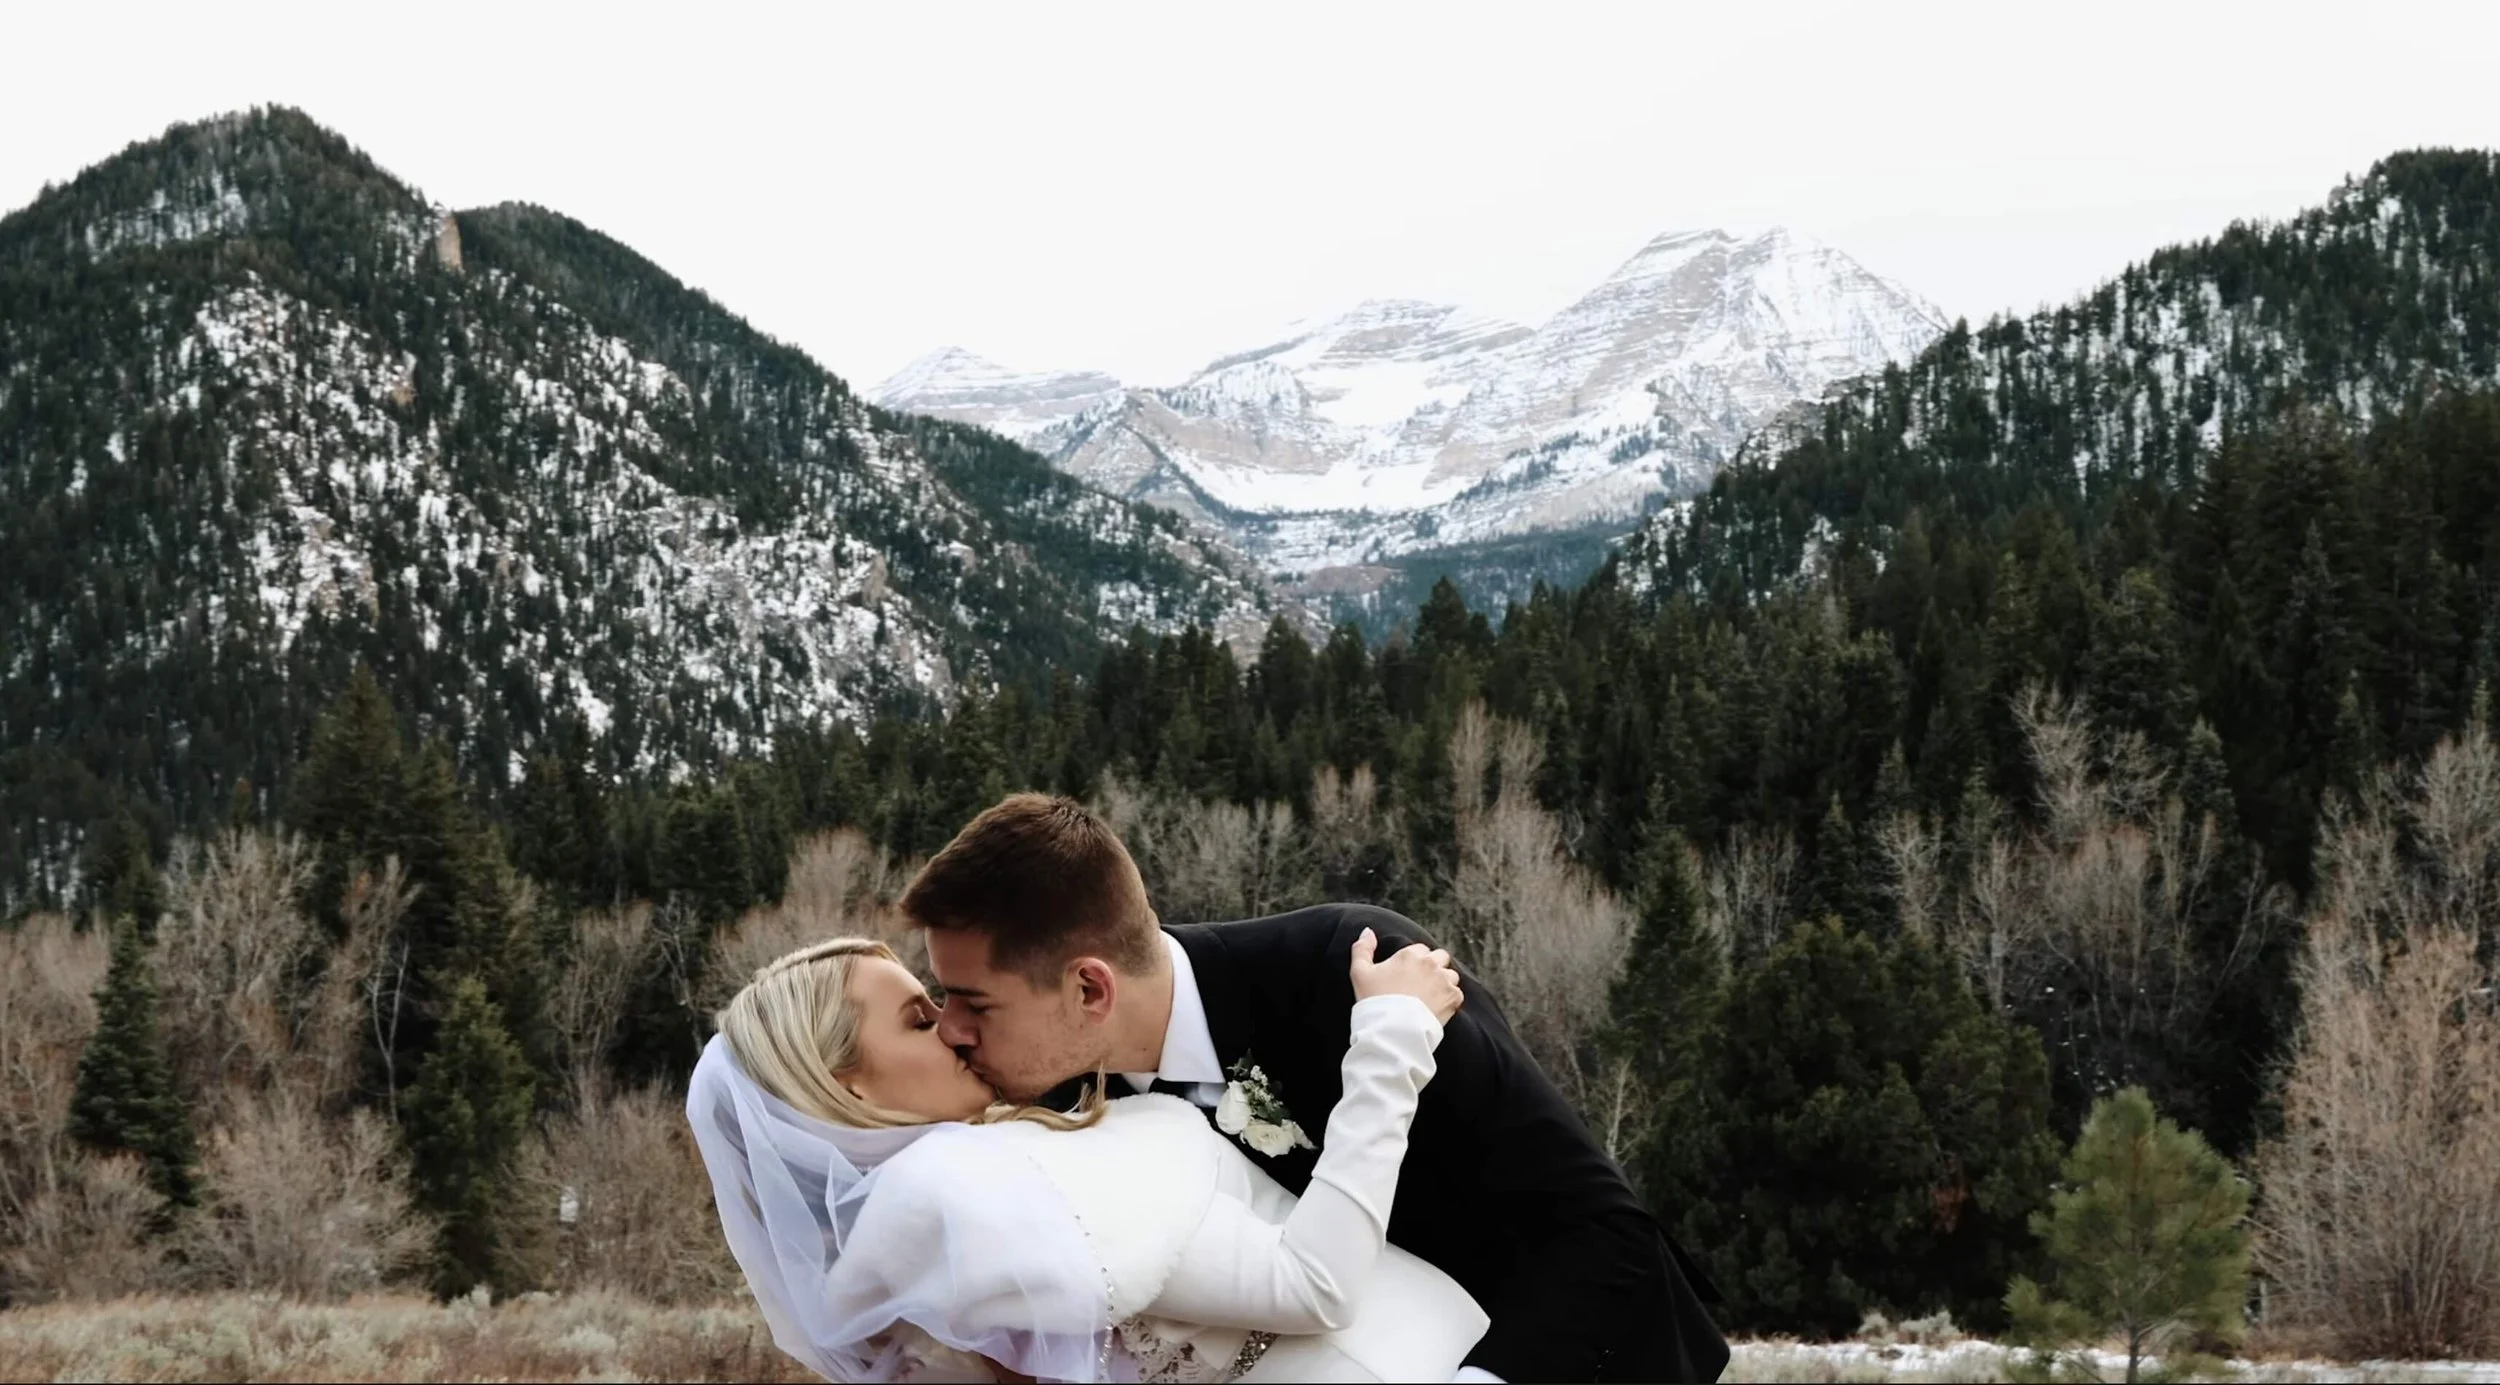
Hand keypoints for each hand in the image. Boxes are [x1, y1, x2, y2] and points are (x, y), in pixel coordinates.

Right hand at [1349, 926, 1463, 1023]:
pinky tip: (1436, 1008)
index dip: (1414, 961)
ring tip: (1430, 997)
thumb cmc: (1375, 1001)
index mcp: (1410, 955)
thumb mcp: (1359, 973)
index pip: (1420, 949)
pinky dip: (1450, 1000)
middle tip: (1422, 984)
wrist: (1392, 1030)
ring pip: (1451, 975)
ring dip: (1444, 982)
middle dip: (1434, 967)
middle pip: (1440, 957)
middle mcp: (1430, 963)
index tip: (1408, 975)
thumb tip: (1368, 931)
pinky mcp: (1453, 998)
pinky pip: (1457, 994)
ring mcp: (1444, 980)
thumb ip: (1362, 948)